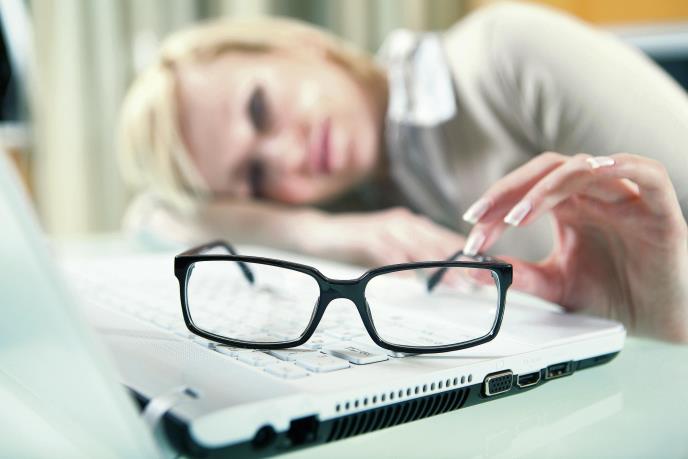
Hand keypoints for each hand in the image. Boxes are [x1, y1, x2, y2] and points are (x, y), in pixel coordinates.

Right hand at [300, 207, 465, 266]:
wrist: (320, 231)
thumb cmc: (357, 242)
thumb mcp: (390, 250)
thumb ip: (412, 258)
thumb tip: (437, 277)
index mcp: (410, 223)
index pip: (443, 237)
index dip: (464, 253)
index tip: (483, 269)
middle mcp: (401, 221)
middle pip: (435, 242)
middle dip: (457, 261)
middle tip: (477, 279)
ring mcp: (384, 226)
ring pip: (416, 246)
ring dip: (436, 265)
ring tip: (454, 281)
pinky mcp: (365, 234)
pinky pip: (387, 251)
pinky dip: (400, 265)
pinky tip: (411, 279)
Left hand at [462, 152, 687, 341]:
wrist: (659, 320)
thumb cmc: (613, 295)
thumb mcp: (555, 286)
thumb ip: (520, 276)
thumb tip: (475, 268)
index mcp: (569, 207)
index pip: (525, 189)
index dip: (495, 205)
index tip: (471, 230)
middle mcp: (593, 196)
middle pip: (547, 170)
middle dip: (509, 191)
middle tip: (481, 217)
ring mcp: (625, 199)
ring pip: (585, 168)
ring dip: (547, 187)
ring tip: (518, 216)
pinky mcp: (658, 210)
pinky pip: (647, 173)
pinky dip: (622, 165)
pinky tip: (596, 169)